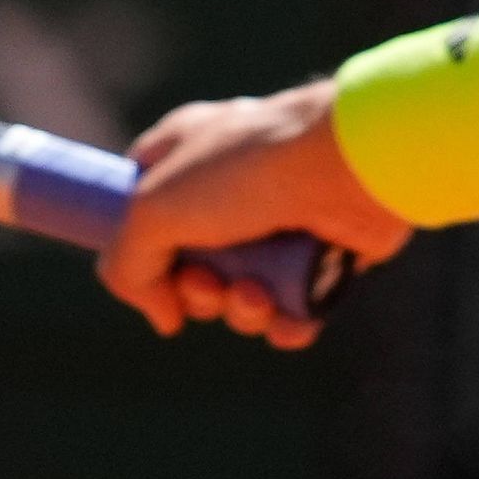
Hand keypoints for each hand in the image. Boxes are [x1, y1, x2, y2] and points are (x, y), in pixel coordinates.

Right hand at [98, 79, 412, 348]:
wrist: (350, 164)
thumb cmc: (248, 169)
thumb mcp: (154, 209)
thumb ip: (128, 266)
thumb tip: (164, 317)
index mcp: (189, 154)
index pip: (145, 205)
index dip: (140, 246)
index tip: (144, 269)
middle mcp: (234, 186)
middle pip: (193, 266)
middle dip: (196, 292)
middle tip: (209, 284)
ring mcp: (282, 221)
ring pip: (243, 295)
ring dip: (242, 311)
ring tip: (256, 297)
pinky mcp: (325, 254)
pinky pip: (293, 309)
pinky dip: (286, 324)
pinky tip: (287, 319)